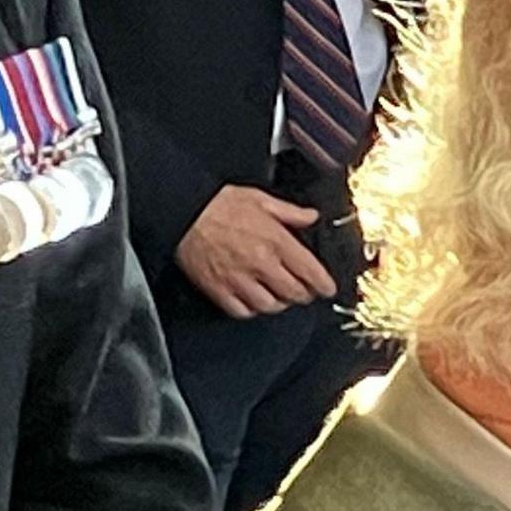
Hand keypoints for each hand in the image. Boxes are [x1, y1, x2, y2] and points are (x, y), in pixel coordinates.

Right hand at [177, 184, 338, 318]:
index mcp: (275, 241)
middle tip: (304, 291)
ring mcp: (238, 279)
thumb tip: (310, 217)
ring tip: (279, 296)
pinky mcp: (218, 289)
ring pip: (270, 306)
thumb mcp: (260, 199)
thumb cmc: (216, 204)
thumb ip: (290, 212)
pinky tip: (254, 301)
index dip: (324, 285)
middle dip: (304, 295)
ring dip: (279, 303)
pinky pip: (241, 311)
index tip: (327, 288)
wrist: (182, 211)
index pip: (310, 272)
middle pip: (294, 293)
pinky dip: (251, 310)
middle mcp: (260, 263)